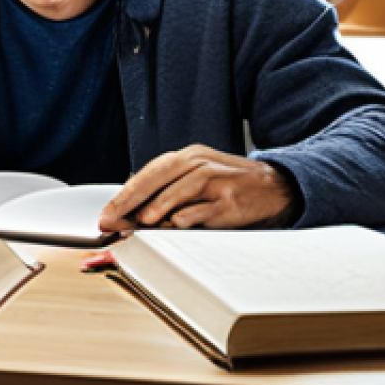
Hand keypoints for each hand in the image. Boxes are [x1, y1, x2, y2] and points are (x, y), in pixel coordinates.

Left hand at [99, 145, 297, 233]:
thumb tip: (132, 214)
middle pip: (156, 180)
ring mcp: (216, 182)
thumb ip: (169, 190)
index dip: (124, 195)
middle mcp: (200, 164)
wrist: (277, 187)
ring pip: (176, 194)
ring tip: (140, 224)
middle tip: (112, 222)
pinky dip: (183, 222)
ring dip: (155, 211)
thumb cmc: (231, 185)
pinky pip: (200, 213)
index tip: (107, 214)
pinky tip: (173, 228)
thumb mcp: (199, 177)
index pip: (148, 173)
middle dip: (129, 204)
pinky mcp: (230, 202)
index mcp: (189, 156)